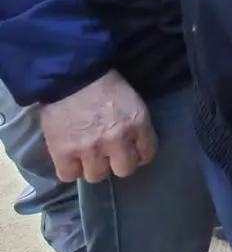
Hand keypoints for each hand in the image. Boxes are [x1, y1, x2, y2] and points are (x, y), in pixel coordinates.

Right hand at [40, 70, 157, 183]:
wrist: (71, 75)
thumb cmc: (104, 82)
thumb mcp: (132, 99)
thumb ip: (135, 123)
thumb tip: (134, 143)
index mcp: (137, 123)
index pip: (147, 154)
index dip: (138, 154)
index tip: (131, 151)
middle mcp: (117, 139)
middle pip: (124, 170)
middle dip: (118, 163)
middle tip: (109, 155)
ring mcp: (89, 148)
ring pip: (97, 176)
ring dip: (93, 167)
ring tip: (88, 156)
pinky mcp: (64, 152)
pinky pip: (69, 176)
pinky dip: (70, 169)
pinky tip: (70, 159)